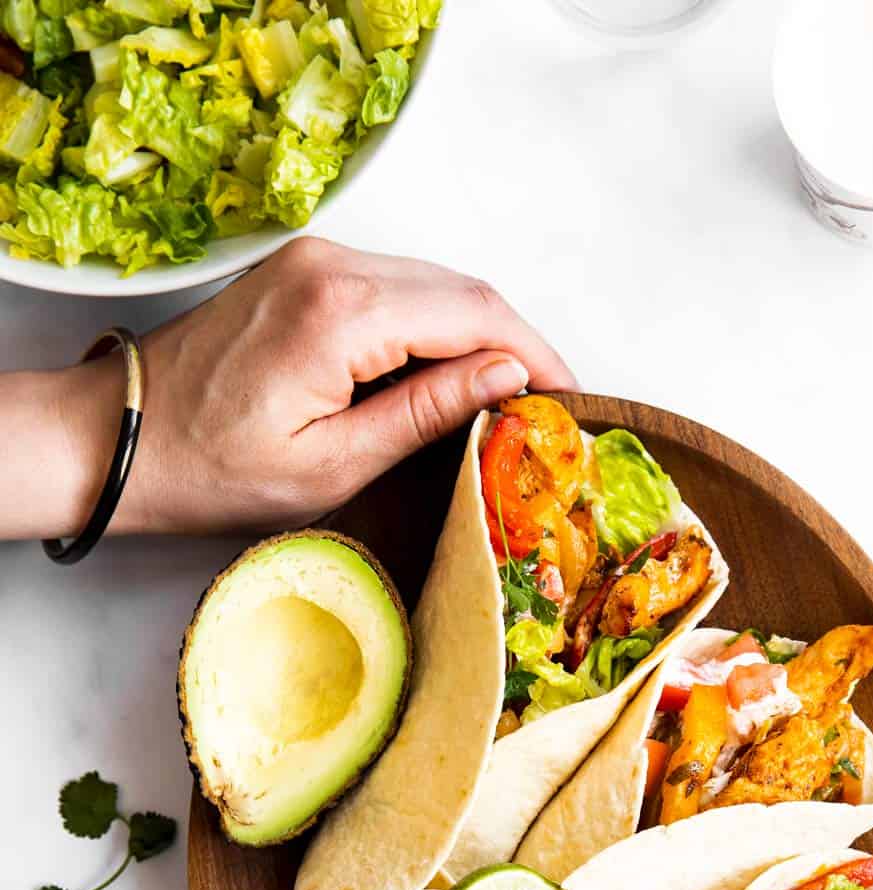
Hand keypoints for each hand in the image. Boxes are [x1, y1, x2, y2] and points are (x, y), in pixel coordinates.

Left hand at [11, 239, 574, 542]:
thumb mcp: (334, 462)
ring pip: (434, 284)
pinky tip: (453, 375)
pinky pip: (397, 287)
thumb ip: (427, 412)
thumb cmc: (214, 469)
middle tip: (552, 409)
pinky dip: (437, 326)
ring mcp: (317, 260)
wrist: (121, 437)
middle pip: (462, 289)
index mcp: (342, 312)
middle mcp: (333, 266)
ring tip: (511, 400)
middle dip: (517, 344)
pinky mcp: (306, 271)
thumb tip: (508, 376)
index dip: (537, 354)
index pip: (475, 314)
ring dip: (480, 335)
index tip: (574, 402)